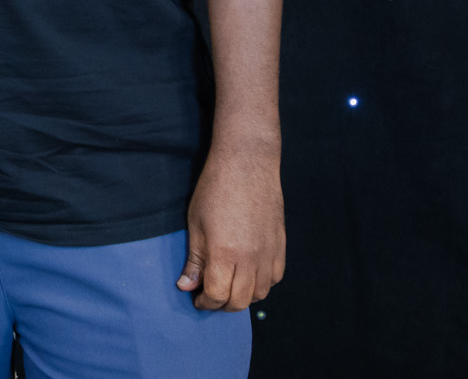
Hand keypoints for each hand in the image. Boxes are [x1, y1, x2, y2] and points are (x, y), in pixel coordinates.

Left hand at [177, 139, 284, 310]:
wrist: (246, 163)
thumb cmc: (216, 189)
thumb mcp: (195, 224)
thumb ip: (194, 259)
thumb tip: (186, 286)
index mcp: (225, 253)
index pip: (217, 295)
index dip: (205, 302)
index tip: (197, 299)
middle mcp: (251, 259)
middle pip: (240, 301)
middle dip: (222, 304)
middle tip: (210, 296)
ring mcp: (269, 253)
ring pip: (261, 293)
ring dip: (243, 296)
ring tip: (229, 285)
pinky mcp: (280, 246)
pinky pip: (275, 277)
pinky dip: (262, 283)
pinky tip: (250, 274)